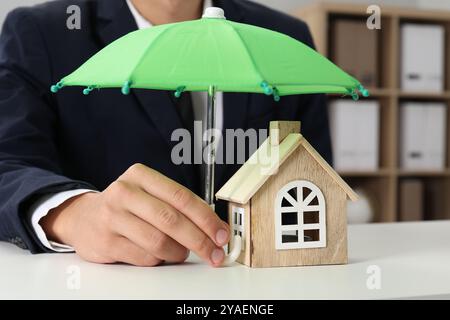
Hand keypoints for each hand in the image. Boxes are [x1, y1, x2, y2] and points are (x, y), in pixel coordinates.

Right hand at [40, 163, 229, 266]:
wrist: (83, 218)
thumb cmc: (127, 206)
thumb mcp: (150, 194)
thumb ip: (180, 206)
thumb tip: (216, 227)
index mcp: (140, 175)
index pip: (182, 197)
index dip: (206, 218)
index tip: (222, 234)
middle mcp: (124, 193)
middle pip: (171, 220)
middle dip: (199, 240)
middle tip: (214, 253)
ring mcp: (112, 218)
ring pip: (159, 242)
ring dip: (178, 252)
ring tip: (182, 252)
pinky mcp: (106, 242)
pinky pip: (145, 258)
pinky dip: (159, 260)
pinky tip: (159, 254)